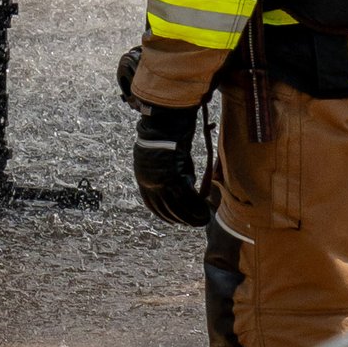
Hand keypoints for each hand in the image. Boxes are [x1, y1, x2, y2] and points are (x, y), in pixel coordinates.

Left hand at [131, 100, 211, 226]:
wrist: (164, 124)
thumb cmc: (163, 136)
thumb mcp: (160, 160)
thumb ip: (169, 176)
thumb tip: (187, 187)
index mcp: (142, 178)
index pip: (152, 204)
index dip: (163, 214)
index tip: (173, 220)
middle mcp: (149, 183)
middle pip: (165, 210)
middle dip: (180, 218)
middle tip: (192, 222)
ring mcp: (160, 182)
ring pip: (176, 208)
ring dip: (190, 216)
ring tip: (202, 219)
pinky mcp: (172, 178)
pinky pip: (186, 199)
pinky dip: (196, 206)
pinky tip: (204, 209)